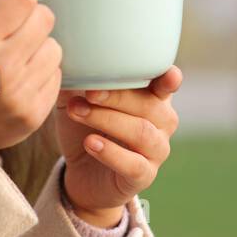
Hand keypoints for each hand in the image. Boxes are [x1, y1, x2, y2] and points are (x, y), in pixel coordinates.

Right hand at [0, 0, 61, 154]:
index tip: (1, 10)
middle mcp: (0, 68)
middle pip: (45, 17)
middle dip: (29, 21)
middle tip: (8, 35)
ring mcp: (19, 94)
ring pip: (55, 46)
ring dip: (38, 47)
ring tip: (12, 59)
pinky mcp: (35, 114)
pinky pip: (57, 75)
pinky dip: (41, 73)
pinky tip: (18, 80)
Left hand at [54, 66, 182, 225]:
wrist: (83, 173)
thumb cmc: (86, 128)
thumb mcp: (78, 100)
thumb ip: (79, 81)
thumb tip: (67, 61)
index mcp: (153, 96)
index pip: (167, 83)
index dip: (169, 78)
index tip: (164, 73)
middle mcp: (163, 121)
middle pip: (150, 105)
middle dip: (118, 96)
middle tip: (89, 92)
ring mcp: (157, 150)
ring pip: (142, 132)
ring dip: (108, 120)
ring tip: (79, 113)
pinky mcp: (144, 175)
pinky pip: (133, 164)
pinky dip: (111, 152)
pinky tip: (91, 143)